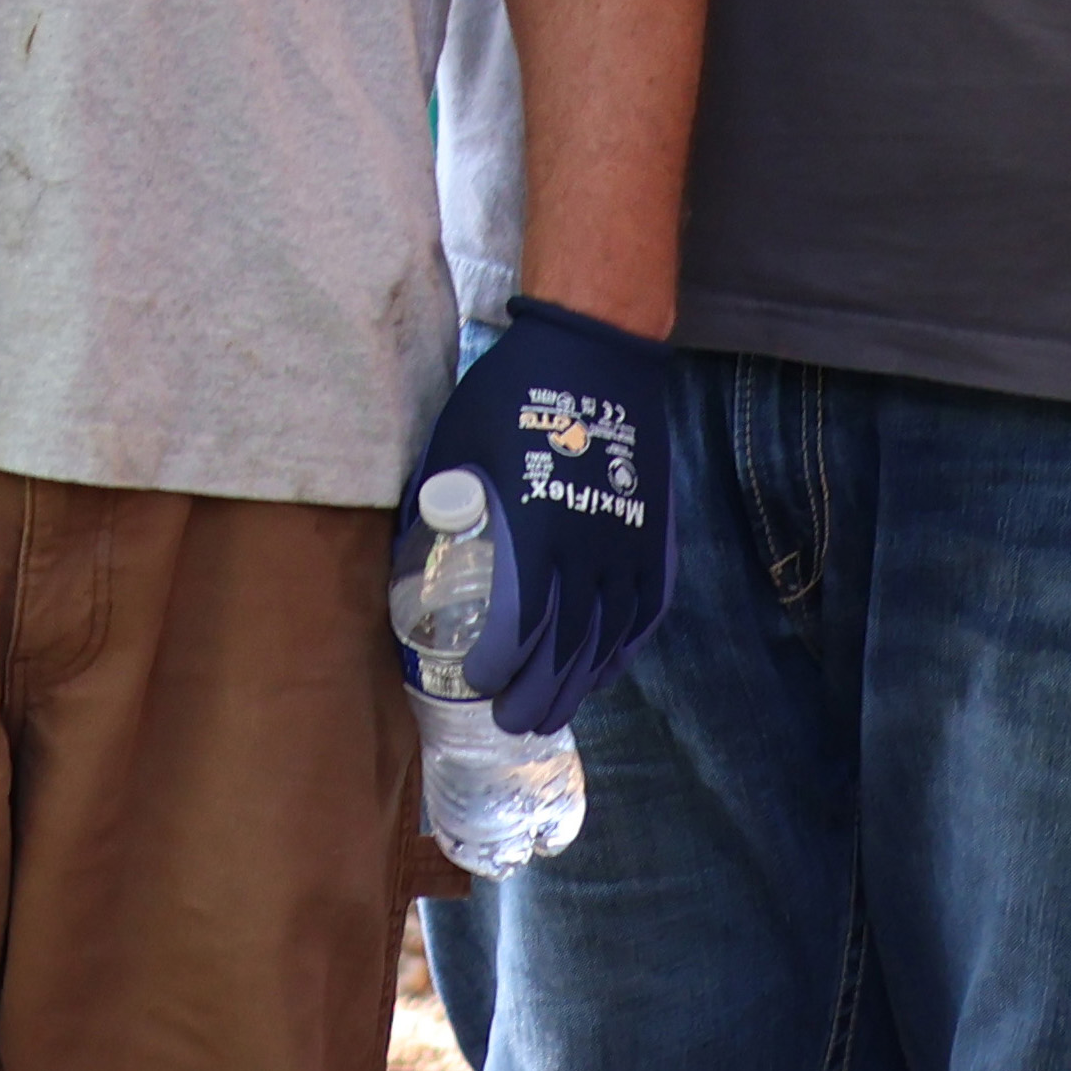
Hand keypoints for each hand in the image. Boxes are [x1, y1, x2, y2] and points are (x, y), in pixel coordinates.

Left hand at [401, 298, 681, 737]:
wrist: (596, 350)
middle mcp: (590, 550)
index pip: (520, 627)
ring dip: (579, 684)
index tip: (477, 680)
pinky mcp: (655, 535)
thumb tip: (415, 550)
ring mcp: (630, 546)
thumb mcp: (458, 442)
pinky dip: (623, 648)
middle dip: (536, 693)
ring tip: (552, 712)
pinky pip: (644, 610)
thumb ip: (442, 502)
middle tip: (510, 720)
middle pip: (566, 649)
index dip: (499, 665)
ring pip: (608, 640)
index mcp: (536, 531)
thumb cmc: (514, 392)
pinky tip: (604, 668)